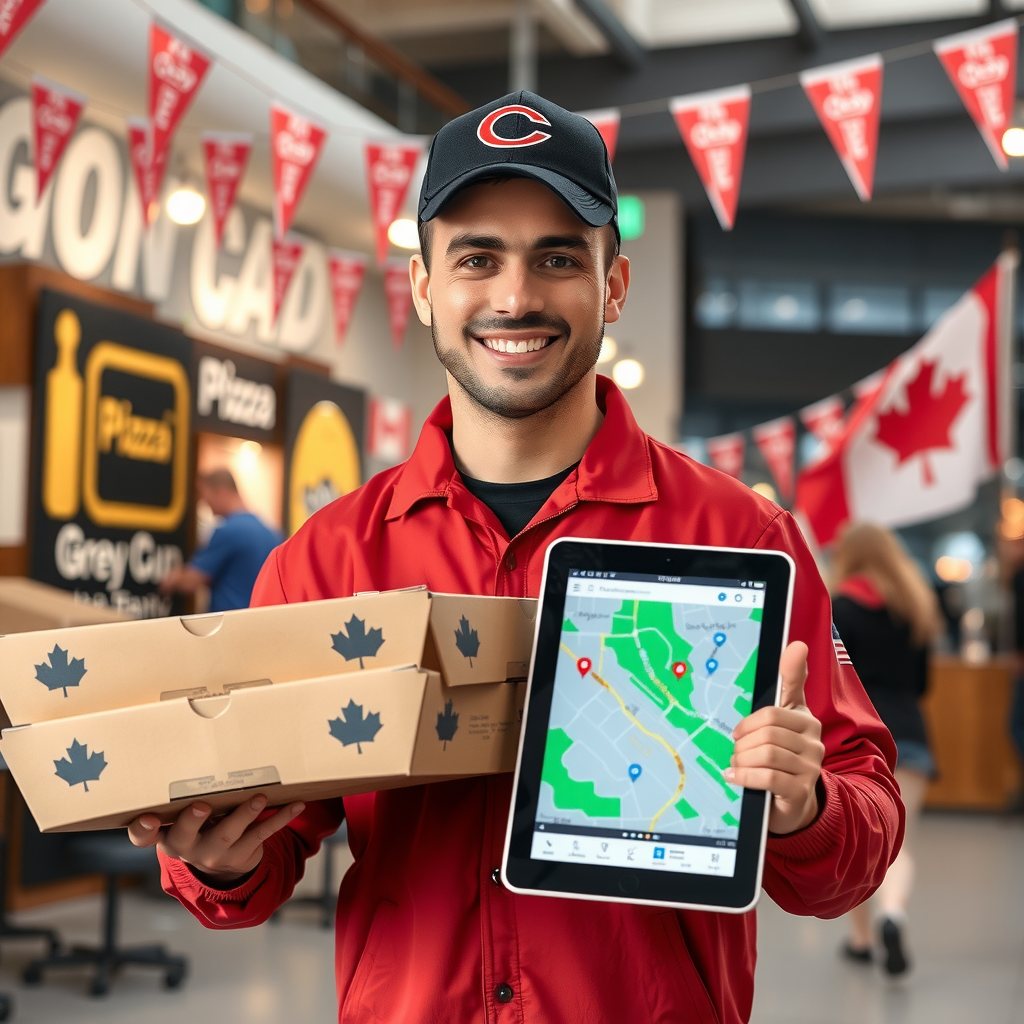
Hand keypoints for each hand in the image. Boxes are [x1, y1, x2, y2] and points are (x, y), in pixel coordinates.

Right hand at [128, 795, 304, 885]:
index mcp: (167, 833)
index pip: (144, 835)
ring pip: (228, 835)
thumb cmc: (201, 825)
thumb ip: (185, 790)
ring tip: (257, 798)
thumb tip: (201, 735)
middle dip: (192, 821)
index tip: (148, 818)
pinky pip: (262, 834)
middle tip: (201, 806)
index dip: (143, 829)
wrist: (222, 866)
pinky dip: (280, 817)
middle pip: (184, 835)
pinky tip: (296, 805)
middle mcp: (187, 847)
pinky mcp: (242, 855)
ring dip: (243, 814)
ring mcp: (214, 854)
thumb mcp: (185, 814)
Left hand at [726, 641, 824, 834]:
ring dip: (743, 761)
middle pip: (766, 733)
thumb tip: (797, 644)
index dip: (750, 721)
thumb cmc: (782, 752)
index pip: (774, 711)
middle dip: (743, 744)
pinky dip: (745, 776)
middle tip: (736, 752)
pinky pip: (767, 777)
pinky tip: (735, 777)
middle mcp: (813, 741)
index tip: (738, 732)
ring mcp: (810, 767)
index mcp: (805, 719)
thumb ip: (790, 681)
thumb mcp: (784, 716)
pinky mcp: (801, 791)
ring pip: (765, 754)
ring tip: (738, 765)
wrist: (793, 800)